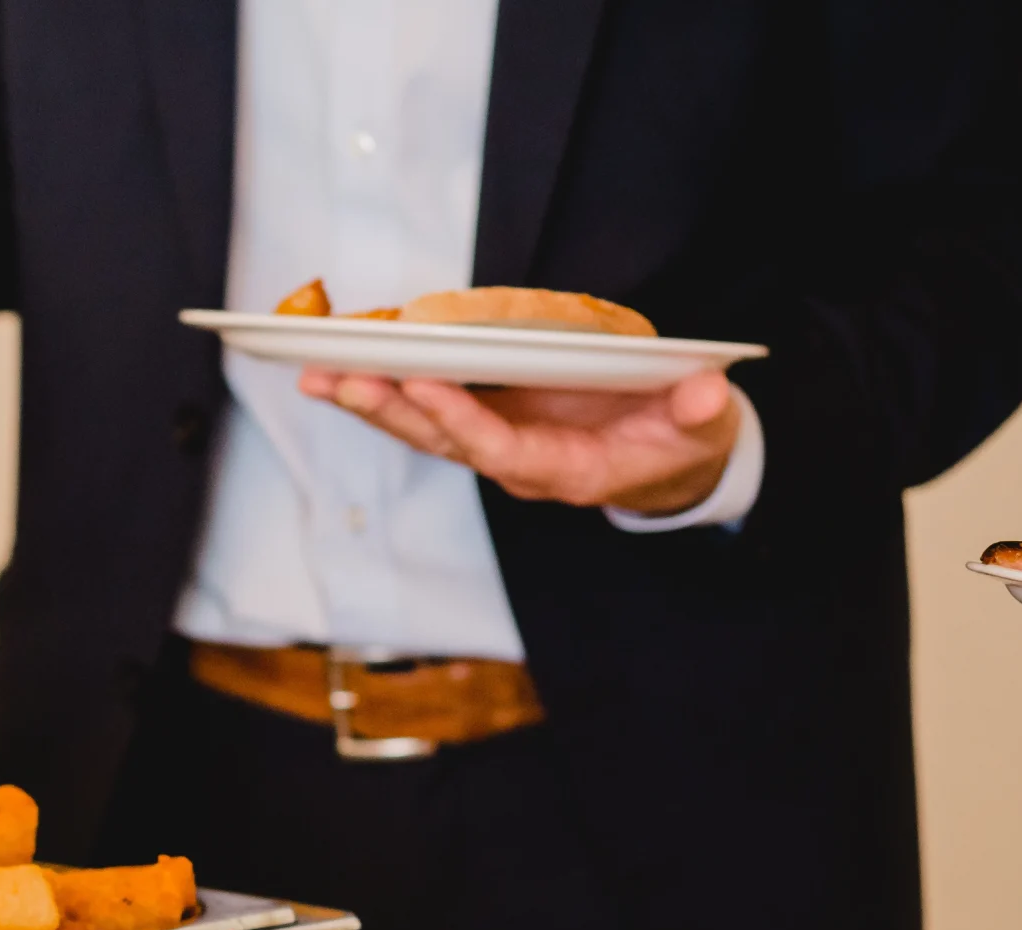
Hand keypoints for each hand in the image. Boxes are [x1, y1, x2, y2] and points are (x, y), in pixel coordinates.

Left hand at [299, 366, 739, 514]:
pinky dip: (387, 389)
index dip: (461, 420)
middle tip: (337, 380)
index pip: (501, 450)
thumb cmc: (680, 442)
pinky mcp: (488, 421)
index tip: (422, 385)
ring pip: (423, 427)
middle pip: (443, 441)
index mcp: (566, 469)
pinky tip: (344, 369)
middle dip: (390, 410)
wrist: (668, 462)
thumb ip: (700, 415)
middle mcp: (517, 462)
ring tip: (317, 375)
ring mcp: (497, 442)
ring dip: (372, 401)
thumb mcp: (703, 430)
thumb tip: (704, 395)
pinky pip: (427, 407)